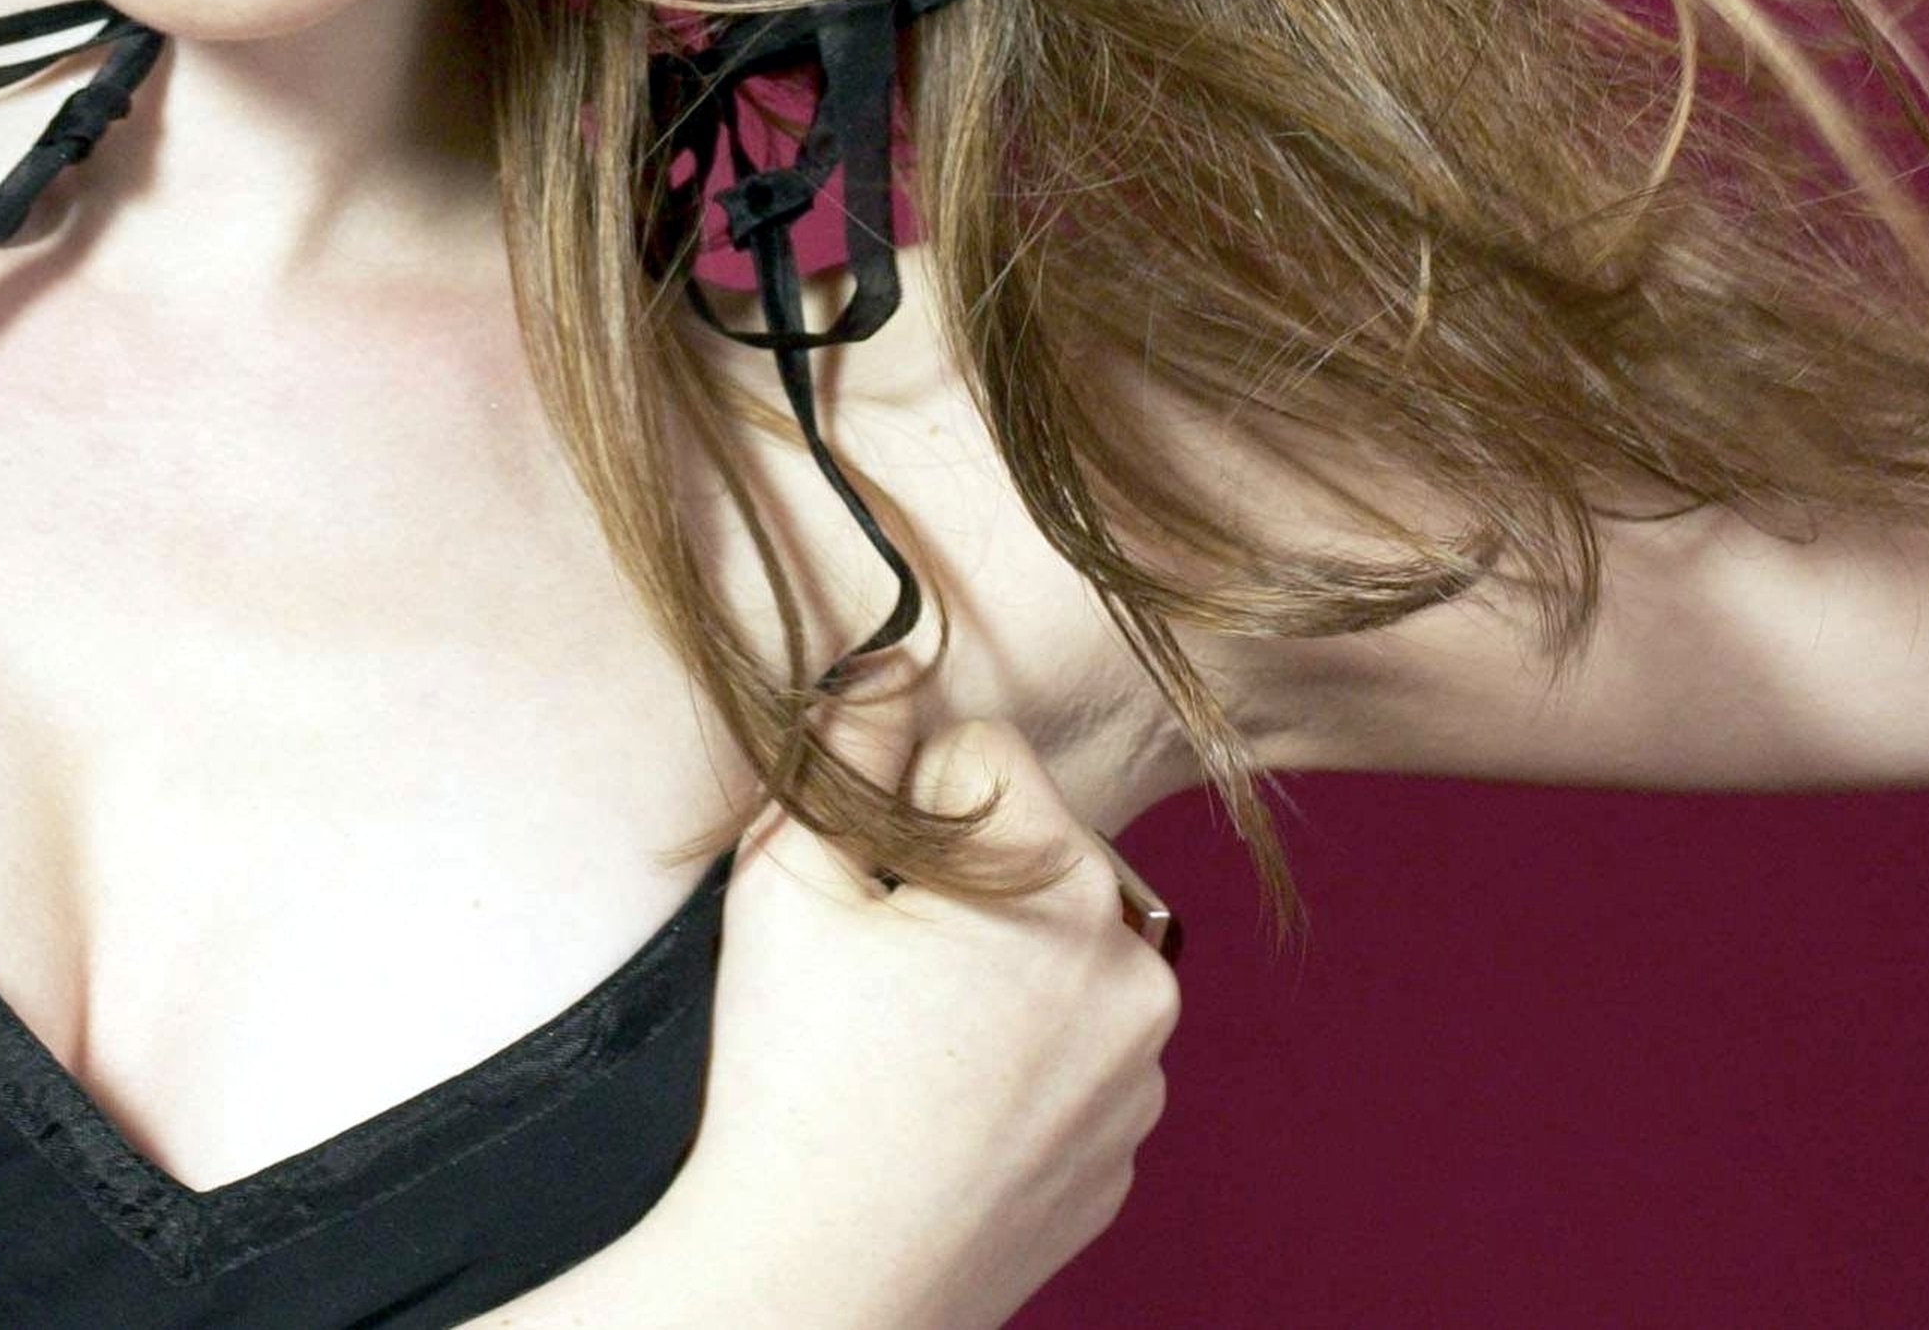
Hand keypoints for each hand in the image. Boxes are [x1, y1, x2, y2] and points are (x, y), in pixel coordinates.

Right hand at [667, 702, 1183, 1329]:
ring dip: (990, 974)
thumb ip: (851, 746)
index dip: (899, 810)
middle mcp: (1135, 975)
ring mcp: (1139, 1079)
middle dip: (956, 889)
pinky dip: (1012, 1065)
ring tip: (900, 1054)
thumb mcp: (789, 877)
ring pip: (1055, 958)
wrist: (816, 1289)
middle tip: (872, 979)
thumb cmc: (791, 1081)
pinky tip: (934, 1111)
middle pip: (1032, 857)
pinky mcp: (1119, 1155)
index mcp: (1069, 889)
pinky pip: (1068, 1058)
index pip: (985, 758)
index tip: (863, 893)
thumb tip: (891, 660)